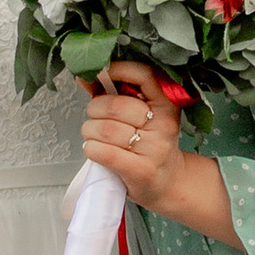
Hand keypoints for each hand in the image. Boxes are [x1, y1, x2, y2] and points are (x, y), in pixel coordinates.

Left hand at [82, 63, 185, 211]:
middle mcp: (164, 125)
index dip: (119, 70)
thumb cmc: (150, 146)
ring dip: (89, 131)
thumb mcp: (142, 117)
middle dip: (94, 109)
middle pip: (116, 106)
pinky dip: (91, 148)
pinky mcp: (141, 171)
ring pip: (105, 130)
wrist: (168, 184)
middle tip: (94, 117)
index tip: (101, 73)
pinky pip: (104, 152)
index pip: (145, 76)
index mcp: (167, 105)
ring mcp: (154, 149)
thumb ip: (116, 95)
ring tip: (93, 136)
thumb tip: (85, 76)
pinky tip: (95, 149)